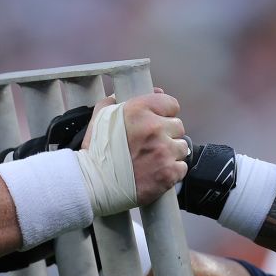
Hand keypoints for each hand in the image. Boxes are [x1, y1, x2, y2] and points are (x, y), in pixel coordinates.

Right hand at [81, 90, 188, 209]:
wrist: (93, 184)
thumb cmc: (95, 151)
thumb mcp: (101, 116)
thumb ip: (120, 99)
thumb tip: (151, 91)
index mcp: (139, 111)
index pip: (171, 104)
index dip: (164, 114)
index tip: (157, 122)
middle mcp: (154, 128)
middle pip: (178, 126)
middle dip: (167, 134)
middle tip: (151, 145)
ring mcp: (163, 151)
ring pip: (181, 147)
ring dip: (171, 153)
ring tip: (153, 160)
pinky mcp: (168, 173)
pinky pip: (182, 167)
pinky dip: (172, 171)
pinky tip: (157, 172)